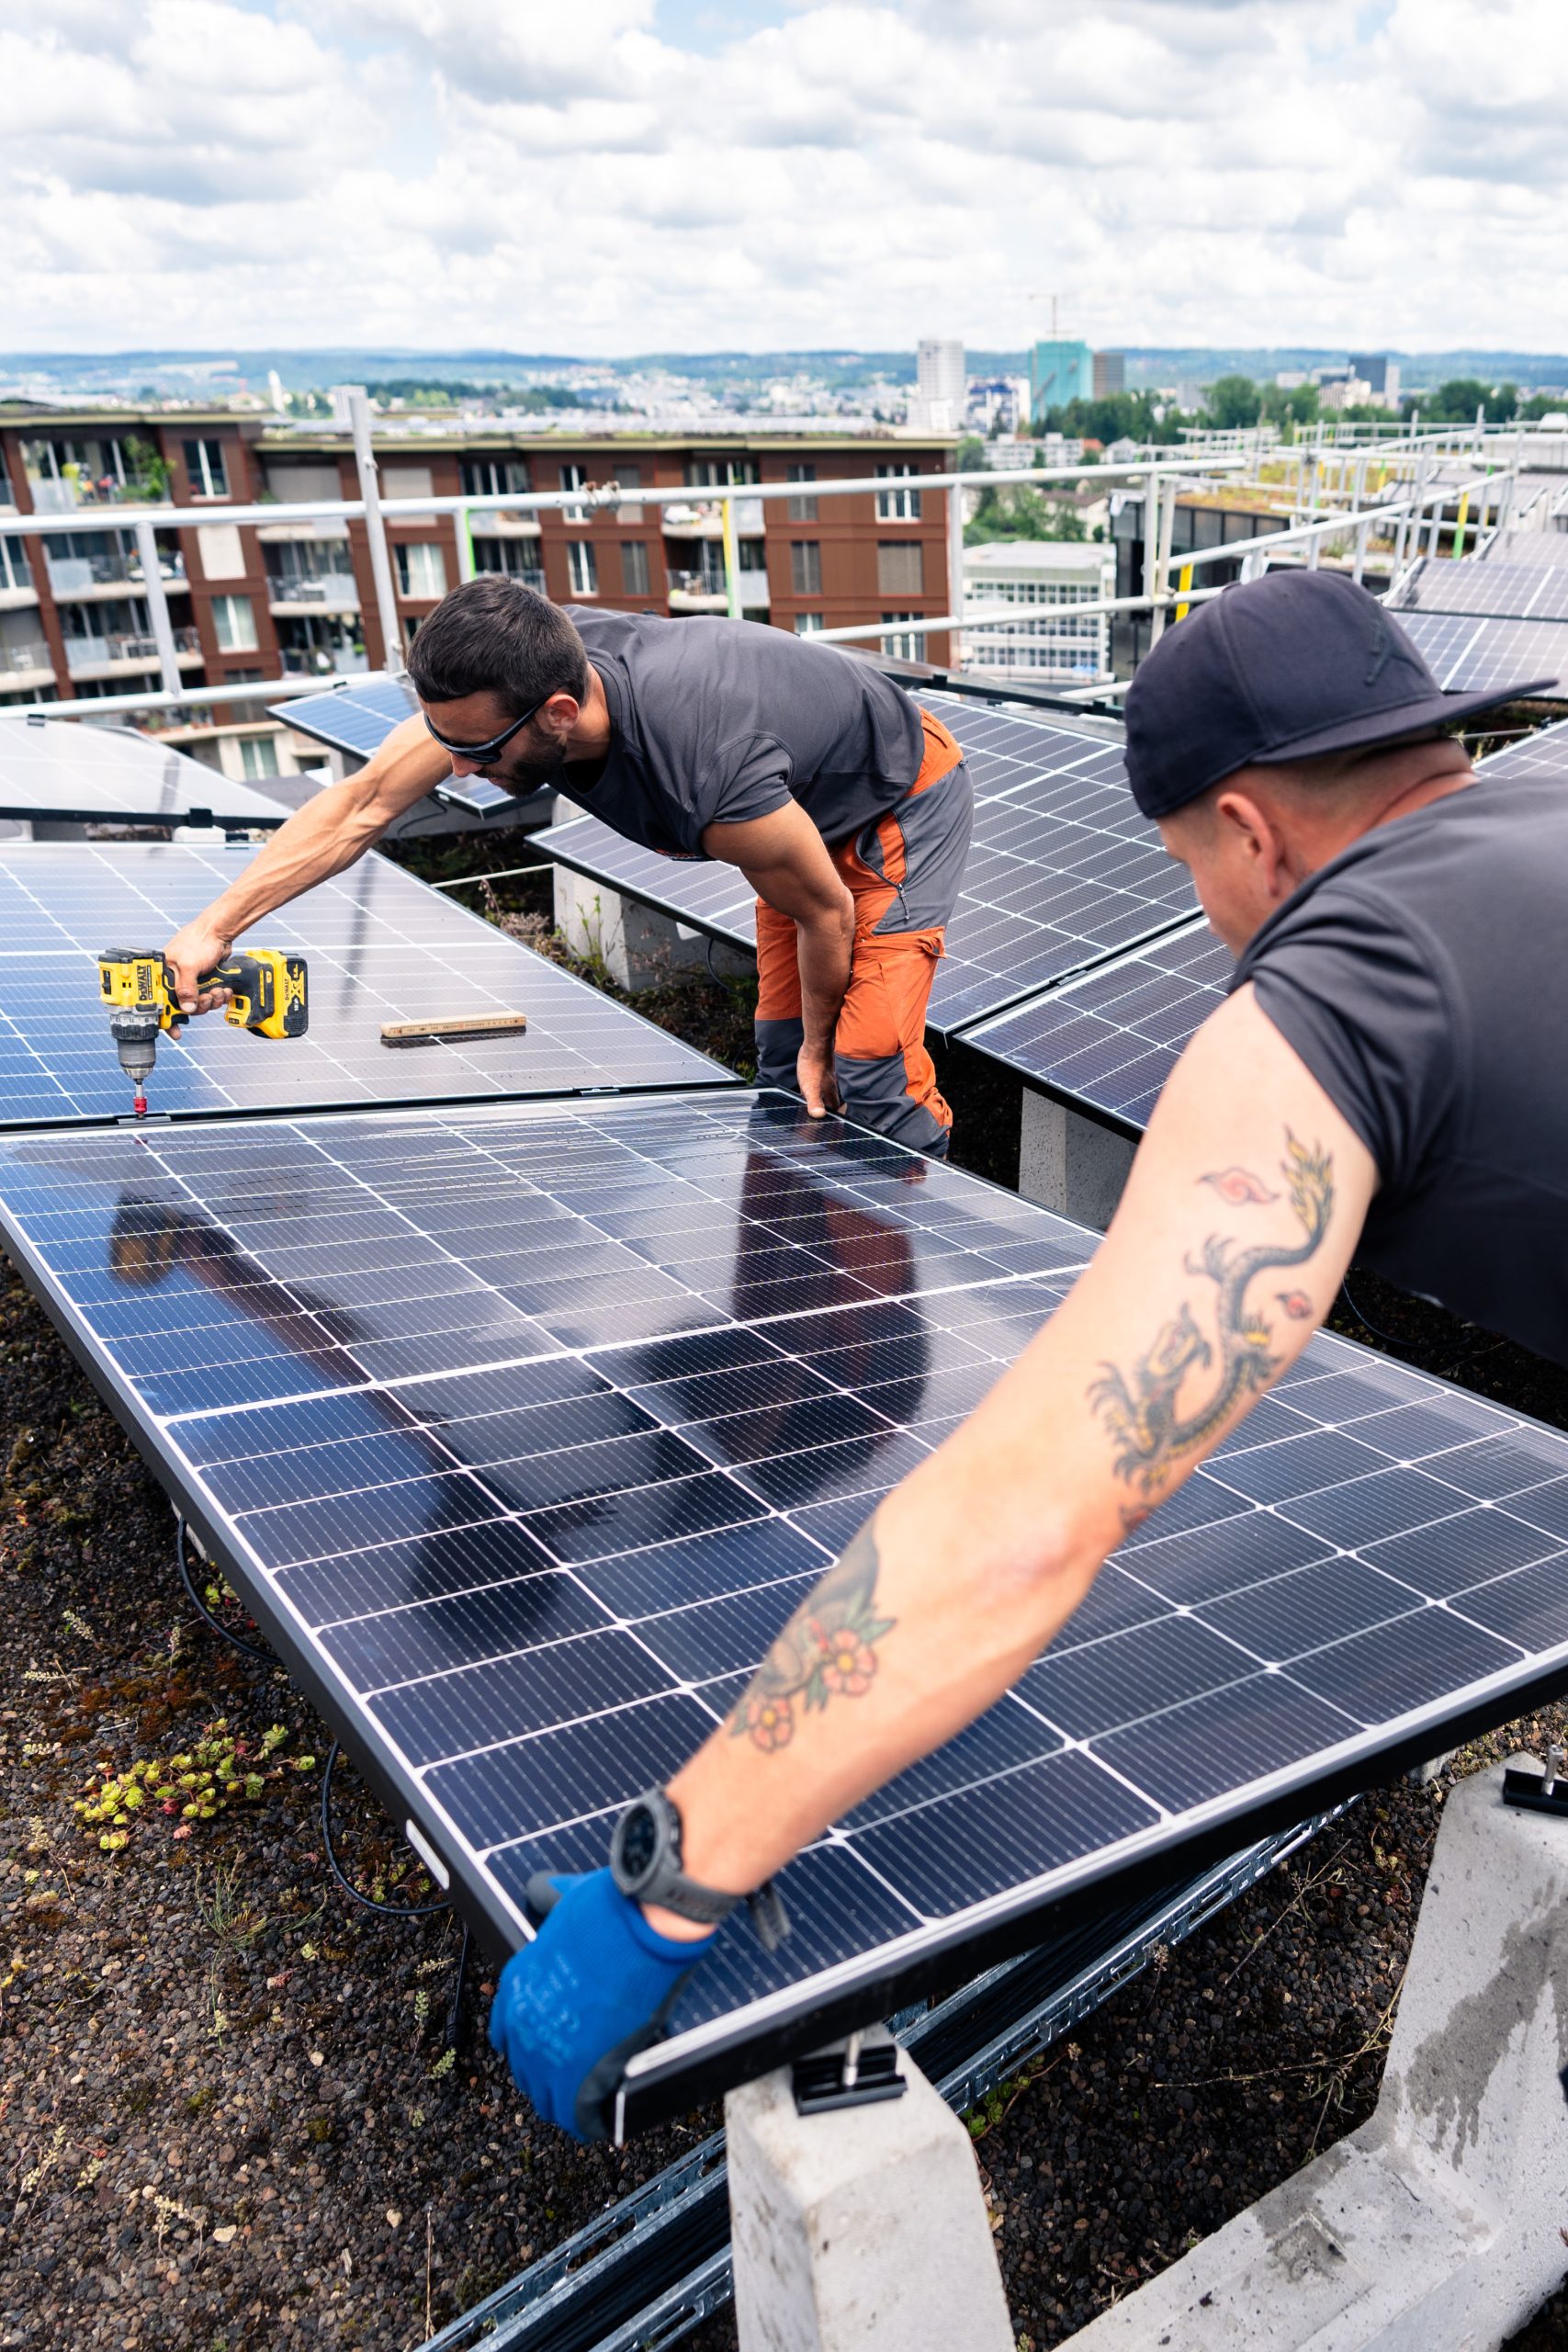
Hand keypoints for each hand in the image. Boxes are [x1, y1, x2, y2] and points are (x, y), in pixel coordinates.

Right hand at [162, 916, 235, 1016]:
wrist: (219, 932)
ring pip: (198, 1004)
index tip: (174, 1032)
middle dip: (197, 1007)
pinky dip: (218, 997)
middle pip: (183, 1007)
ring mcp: (191, 982)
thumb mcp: (188, 966)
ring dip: (211, 1002)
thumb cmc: (198, 941)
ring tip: (217, 992)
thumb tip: (186, 1008)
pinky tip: (223, 990)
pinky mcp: (204, 982)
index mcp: (164, 975)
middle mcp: (175, 980)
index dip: (167, 1018)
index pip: (160, 1002)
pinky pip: (209, 998)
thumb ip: (186, 988)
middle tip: (206, 1000)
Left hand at [488, 1869, 712, 2140]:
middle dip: (549, 2075)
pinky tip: (605, 2121)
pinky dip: (590, 2122)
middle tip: (577, 2075)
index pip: (505, 2032)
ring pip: (547, 2099)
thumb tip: (546, 1888)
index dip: (530, 2043)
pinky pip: (576, 2117)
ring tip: (592, 2102)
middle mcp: (522, 2023)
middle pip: (525, 2071)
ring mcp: (547, 2053)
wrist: (639, 1926)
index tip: (551, 2046)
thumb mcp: (565, 1901)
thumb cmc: (610, 1909)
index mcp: (516, 1984)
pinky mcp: (579, 2075)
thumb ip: (552, 1903)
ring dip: (568, 2102)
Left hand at [796, 1040, 842, 1119]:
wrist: (815, 1047)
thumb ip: (815, 1102)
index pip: (834, 1113)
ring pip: (823, 1097)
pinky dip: (812, 1094)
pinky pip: (817, 1089)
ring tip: (809, 1110)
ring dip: (818, 1104)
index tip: (826, 1128)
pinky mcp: (818, 1076)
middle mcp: (829, 1090)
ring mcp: (824, 1083)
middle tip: (815, 1121)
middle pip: (829, 1107)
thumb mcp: (810, 1088)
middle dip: (825, 1114)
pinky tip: (804, 1093)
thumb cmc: (813, 1067)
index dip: (831, 1121)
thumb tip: (818, 1116)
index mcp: (830, 1096)